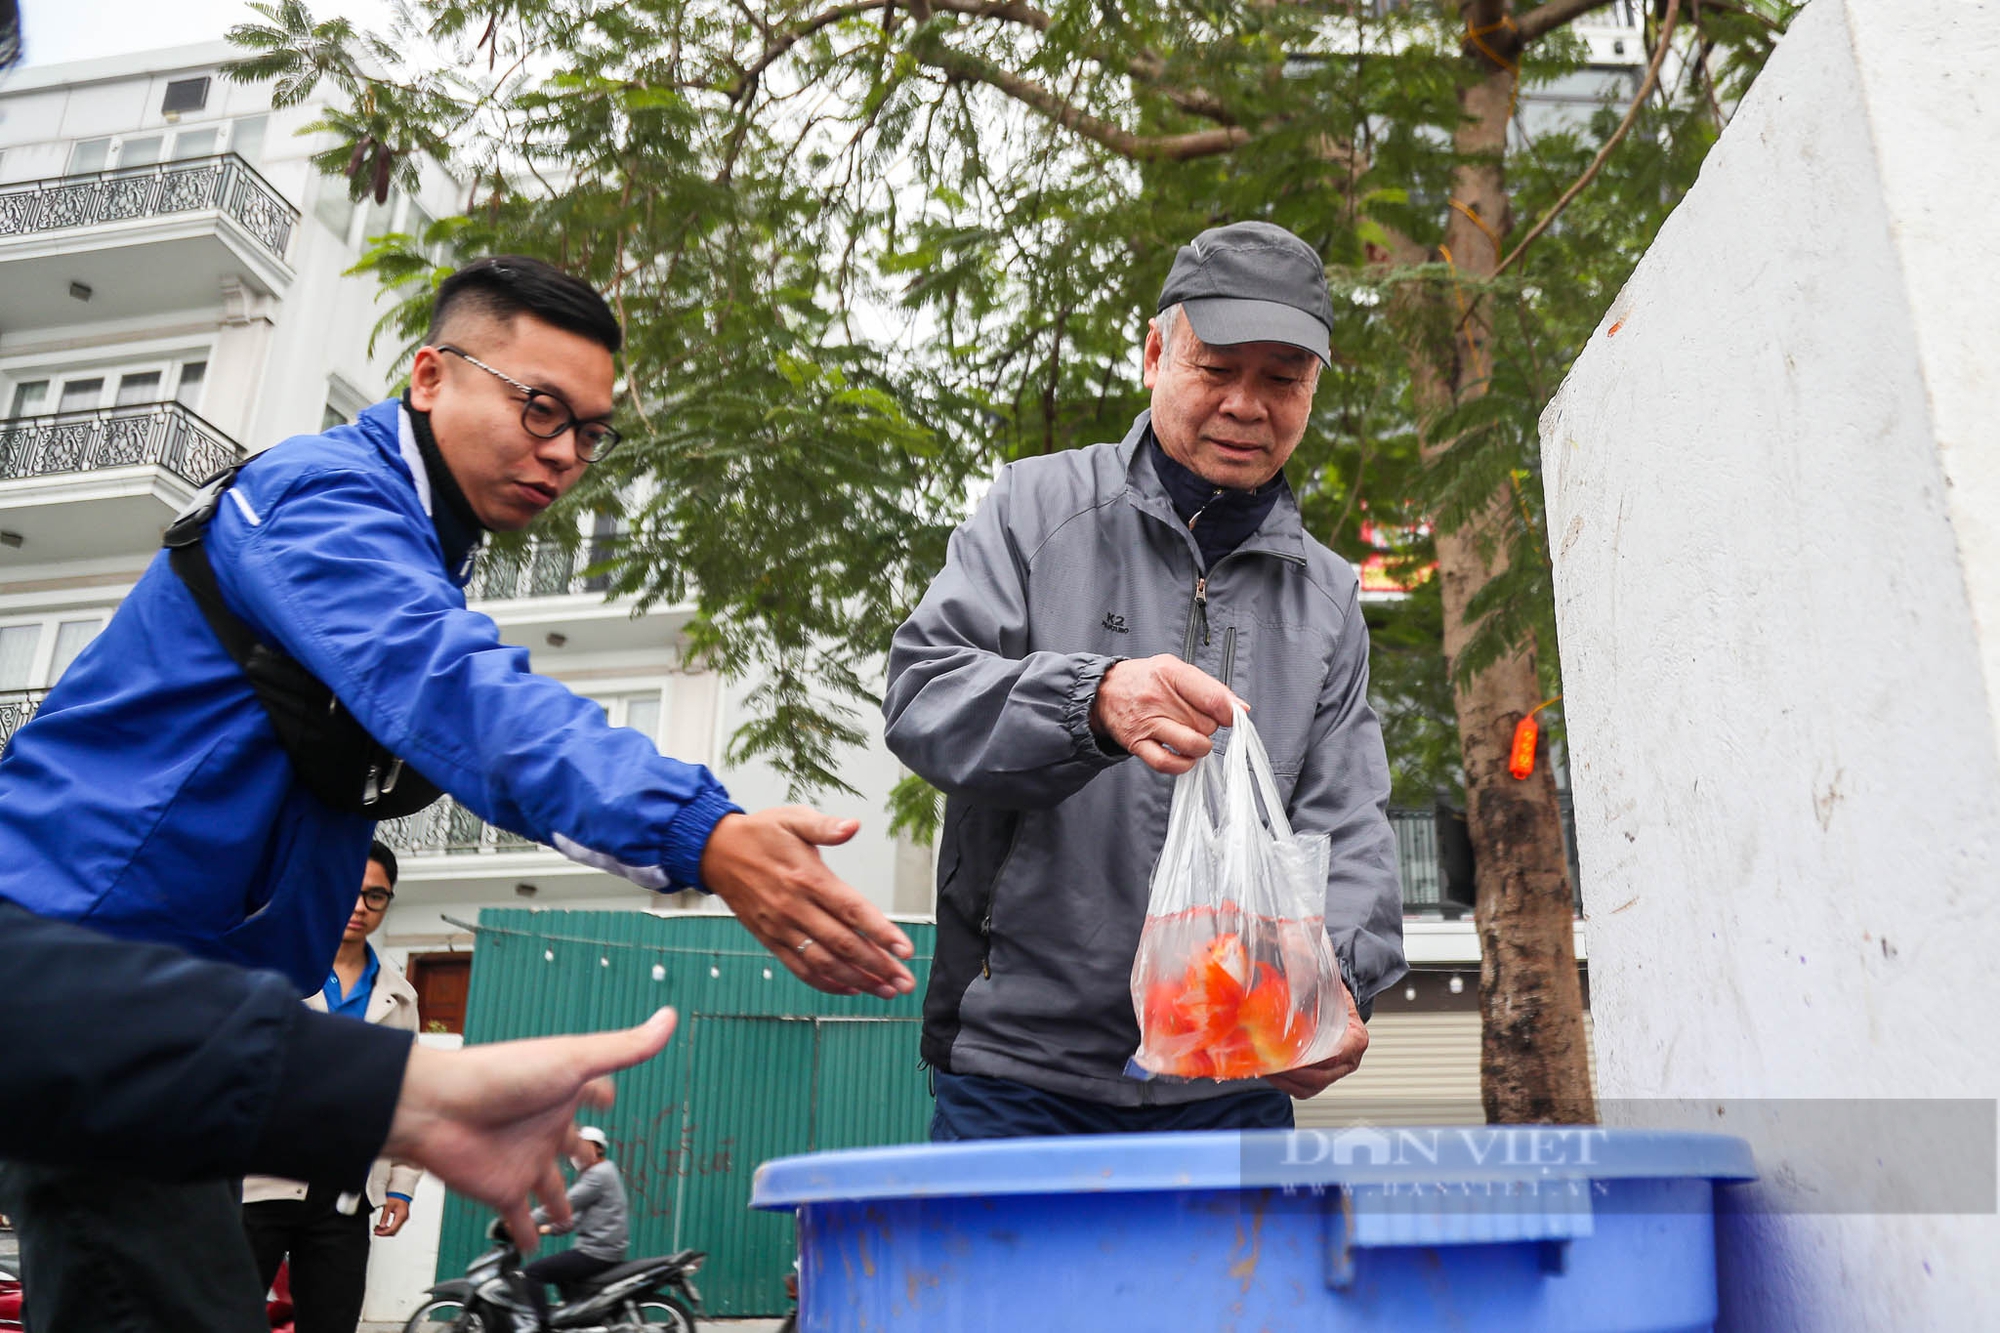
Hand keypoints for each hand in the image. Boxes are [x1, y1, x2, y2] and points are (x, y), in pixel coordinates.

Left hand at [374, 1197, 408, 1236]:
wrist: (402, 1190)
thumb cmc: (396, 1196)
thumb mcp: (388, 1206)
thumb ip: (385, 1216)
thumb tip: (382, 1225)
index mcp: (401, 1216)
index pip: (392, 1229)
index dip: (383, 1232)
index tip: (376, 1232)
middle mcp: (404, 1218)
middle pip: (394, 1231)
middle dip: (384, 1233)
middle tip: (376, 1231)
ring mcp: (404, 1218)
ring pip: (395, 1229)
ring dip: (386, 1230)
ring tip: (378, 1228)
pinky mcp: (402, 1216)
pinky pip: (396, 1225)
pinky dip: (389, 1227)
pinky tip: (384, 1225)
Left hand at [381, 1007, 676, 1252]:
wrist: (438, 1108)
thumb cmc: (500, 1075)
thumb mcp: (573, 1058)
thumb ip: (623, 1047)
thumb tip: (666, 1020)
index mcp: (562, 1093)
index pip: (590, 1091)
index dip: (603, 1093)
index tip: (610, 1097)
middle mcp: (543, 1127)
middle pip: (572, 1144)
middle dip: (586, 1155)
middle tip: (598, 1168)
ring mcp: (524, 1160)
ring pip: (550, 1188)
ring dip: (561, 1204)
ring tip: (573, 1221)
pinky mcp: (503, 1190)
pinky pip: (519, 1220)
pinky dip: (528, 1235)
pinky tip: (535, 1246)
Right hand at [700, 808, 915, 998]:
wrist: (715, 852)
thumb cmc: (759, 834)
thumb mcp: (792, 818)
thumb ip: (825, 826)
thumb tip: (852, 826)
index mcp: (807, 878)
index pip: (852, 910)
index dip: (881, 932)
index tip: (904, 948)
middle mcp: (795, 908)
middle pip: (844, 944)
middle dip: (878, 966)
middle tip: (905, 981)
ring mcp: (782, 928)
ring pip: (824, 963)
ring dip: (858, 981)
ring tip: (886, 991)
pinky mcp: (770, 940)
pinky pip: (800, 968)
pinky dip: (826, 983)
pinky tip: (850, 989)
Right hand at [1089, 655, 1242, 774]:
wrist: (1103, 691)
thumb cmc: (1144, 680)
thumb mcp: (1175, 669)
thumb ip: (1209, 687)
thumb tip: (1240, 708)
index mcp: (1170, 673)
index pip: (1212, 698)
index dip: (1229, 712)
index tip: (1233, 716)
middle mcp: (1157, 698)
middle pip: (1206, 724)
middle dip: (1209, 726)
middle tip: (1197, 720)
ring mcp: (1147, 723)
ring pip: (1192, 744)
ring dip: (1201, 746)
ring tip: (1195, 739)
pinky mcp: (1137, 744)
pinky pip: (1167, 763)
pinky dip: (1183, 764)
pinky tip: (1185, 756)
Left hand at [1264, 978, 1368, 1098]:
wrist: (1337, 1003)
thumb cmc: (1332, 994)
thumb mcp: (1327, 982)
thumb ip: (1312, 973)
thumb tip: (1289, 950)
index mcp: (1356, 1038)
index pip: (1337, 1055)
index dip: (1311, 1057)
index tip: (1288, 1053)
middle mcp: (1349, 1060)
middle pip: (1319, 1076)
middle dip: (1290, 1071)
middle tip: (1266, 1060)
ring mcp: (1336, 1073)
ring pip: (1308, 1087)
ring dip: (1282, 1079)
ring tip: (1260, 1066)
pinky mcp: (1320, 1080)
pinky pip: (1300, 1089)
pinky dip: (1282, 1082)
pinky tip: (1265, 1070)